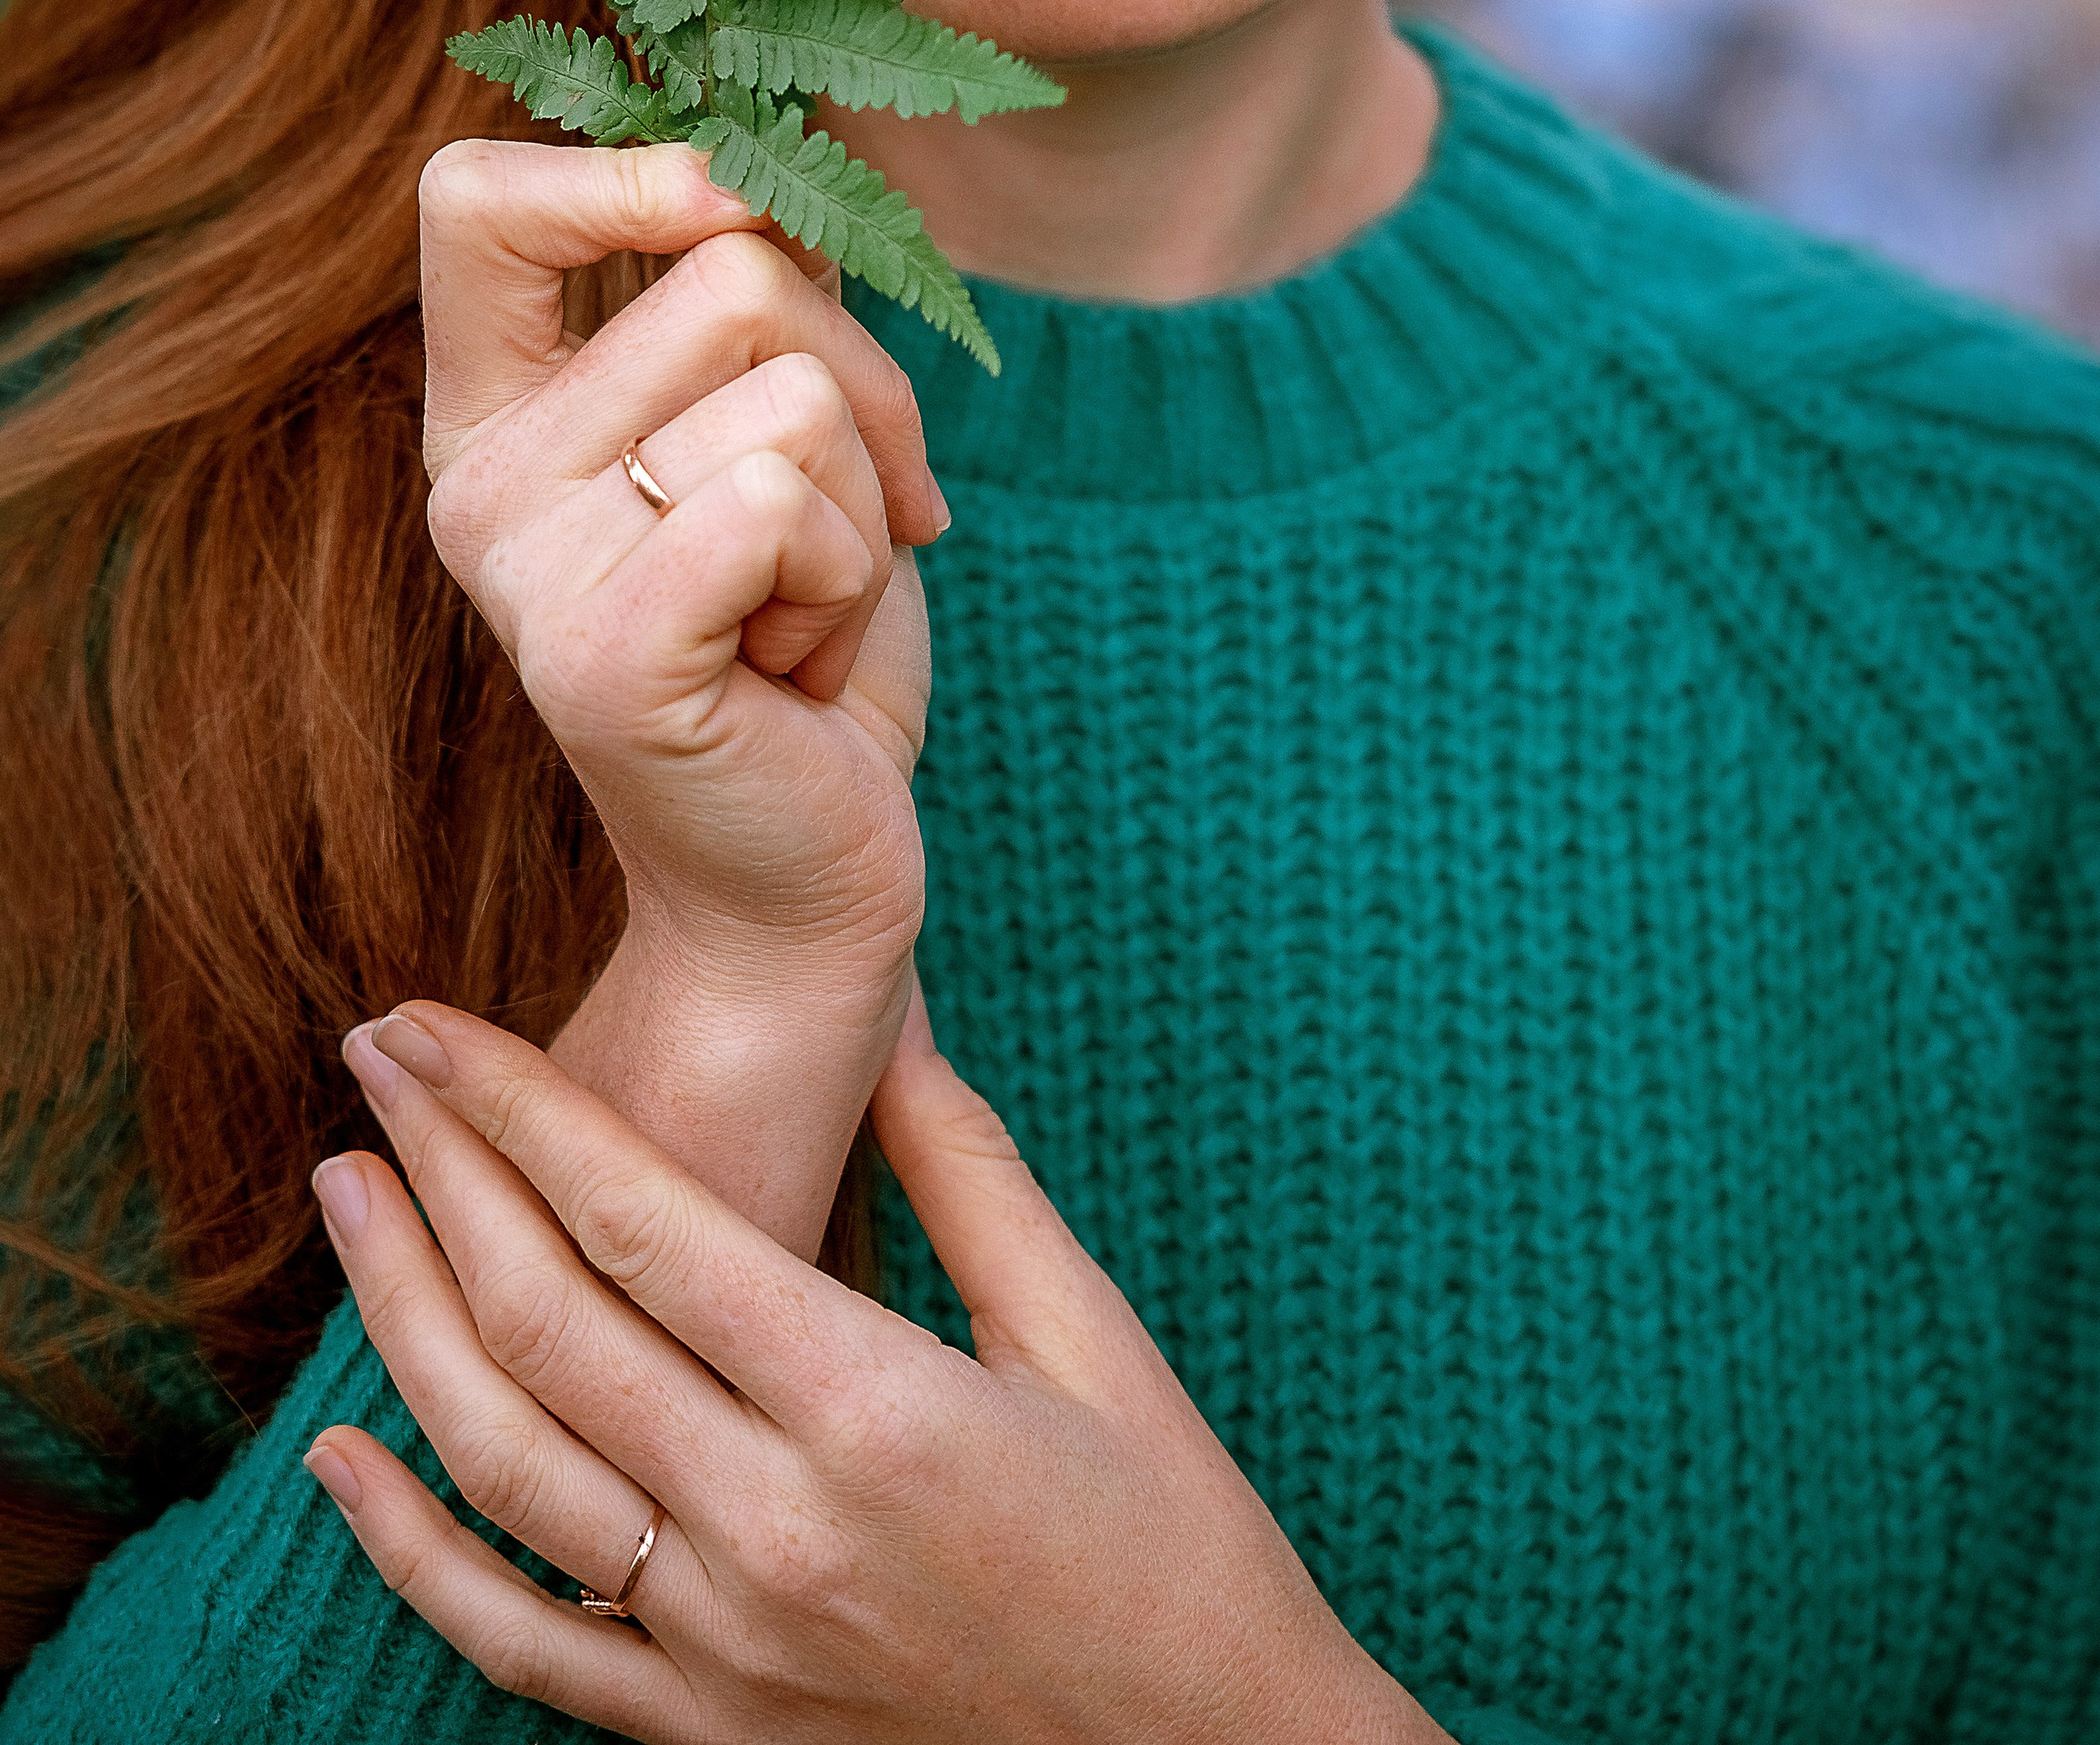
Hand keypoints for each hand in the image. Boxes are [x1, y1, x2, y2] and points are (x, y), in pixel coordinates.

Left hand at [306, 999, 1441, 1744]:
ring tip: (344, 1201)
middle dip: (440, 1175)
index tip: (435, 1020)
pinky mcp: (708, 1735)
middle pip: (547, 1325)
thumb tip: (890, 1015)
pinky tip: (337, 1459)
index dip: (519, 1107)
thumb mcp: (1091, 1334)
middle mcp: (776, 1529)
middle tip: (369, 1062)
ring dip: (399, 1320)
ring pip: (502, 1467)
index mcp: (874, 1407)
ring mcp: (726, 1648)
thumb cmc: (1174, 1540)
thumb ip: (969, 1172)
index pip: (642, 1224)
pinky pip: (517, 1644)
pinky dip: (408, 1554)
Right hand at [416, 136, 941, 998]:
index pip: (473, 198)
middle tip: (835, 528)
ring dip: (865, 498)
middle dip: (858, 386)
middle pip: (732, 267)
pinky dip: (853, 572)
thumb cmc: (805, 634)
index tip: (743, 224)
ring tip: (804, 606)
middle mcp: (478, 482)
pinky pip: (788, 495)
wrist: (808, 873)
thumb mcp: (784, 421)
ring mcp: (525, 570)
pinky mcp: (603, 654)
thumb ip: (752, 291)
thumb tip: (771, 163)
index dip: (634, 172)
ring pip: (790, 386)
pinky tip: (800, 664)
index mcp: (495, 412)